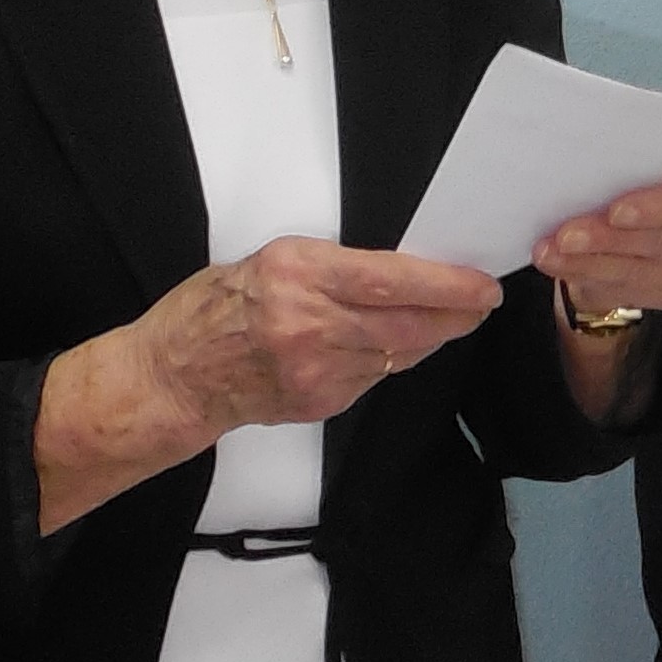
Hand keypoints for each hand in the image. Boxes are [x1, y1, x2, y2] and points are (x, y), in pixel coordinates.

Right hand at [136, 237, 501, 437]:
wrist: (180, 375)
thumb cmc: (218, 307)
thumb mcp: (274, 260)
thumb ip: (335, 268)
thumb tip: (398, 273)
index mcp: (298, 275)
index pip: (391, 280)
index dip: (446, 285)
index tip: (480, 285)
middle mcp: (311, 324)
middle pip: (408, 324)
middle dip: (455, 315)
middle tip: (481, 303)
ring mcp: (317, 370)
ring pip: (399, 355)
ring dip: (429, 337)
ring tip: (447, 319)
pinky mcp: (321, 401)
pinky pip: (375, 377)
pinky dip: (392, 360)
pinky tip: (392, 345)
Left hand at [531, 144, 661, 317]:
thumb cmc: (660, 145)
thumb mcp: (659, 130)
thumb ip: (643, 135)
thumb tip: (600, 134)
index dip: (661, 207)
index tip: (616, 211)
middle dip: (611, 241)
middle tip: (564, 235)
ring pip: (647, 273)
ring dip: (593, 265)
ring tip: (550, 253)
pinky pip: (636, 293)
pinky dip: (596, 281)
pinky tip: (565, 268)